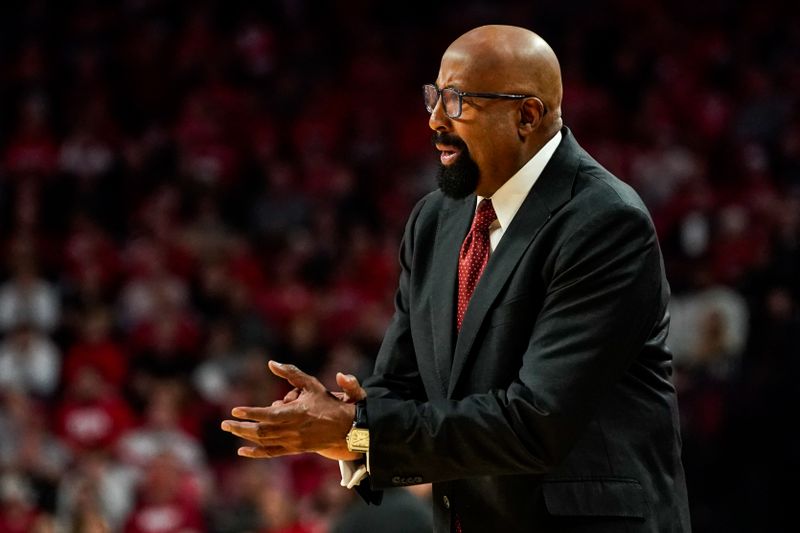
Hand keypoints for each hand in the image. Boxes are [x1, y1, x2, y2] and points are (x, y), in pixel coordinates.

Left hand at [221, 361, 361, 460]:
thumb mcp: (310, 383)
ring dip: (245, 436)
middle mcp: (293, 429)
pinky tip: (242, 450)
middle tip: (224, 423)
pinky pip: (271, 452)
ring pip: (264, 441)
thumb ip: (291, 373)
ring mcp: (293, 441)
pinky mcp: (294, 449)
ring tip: (230, 429)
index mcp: (296, 412)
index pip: (268, 415)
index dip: (251, 413)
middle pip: (261, 431)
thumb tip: (271, 363)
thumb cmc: (326, 402)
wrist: (344, 427)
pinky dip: (256, 453)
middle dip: (241, 427)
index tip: (235, 410)